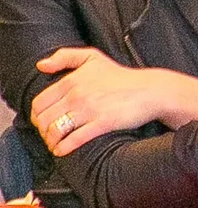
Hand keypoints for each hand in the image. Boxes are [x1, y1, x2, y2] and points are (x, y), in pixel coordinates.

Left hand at [29, 48, 193, 154]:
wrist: (150, 90)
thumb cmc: (121, 76)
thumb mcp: (93, 57)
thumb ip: (64, 57)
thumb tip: (40, 65)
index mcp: (71, 80)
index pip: (39, 102)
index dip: (36, 115)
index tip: (42, 121)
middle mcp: (77, 95)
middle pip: (43, 119)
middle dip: (42, 130)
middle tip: (48, 134)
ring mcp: (89, 110)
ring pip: (55, 130)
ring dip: (51, 141)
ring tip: (55, 144)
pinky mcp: (102, 123)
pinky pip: (74, 139)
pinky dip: (63, 148)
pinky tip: (62, 150)